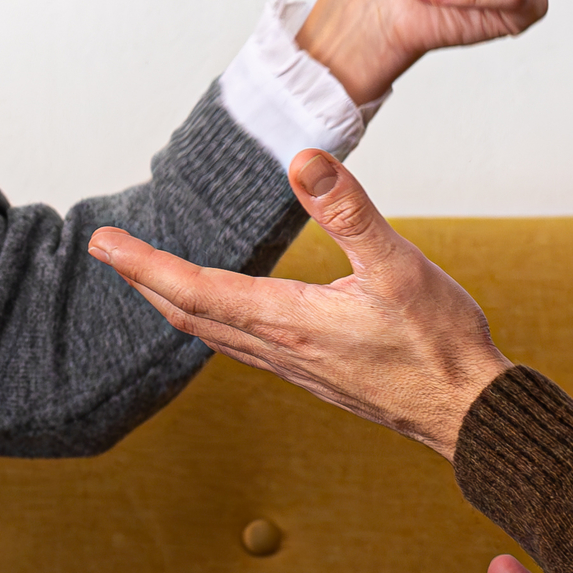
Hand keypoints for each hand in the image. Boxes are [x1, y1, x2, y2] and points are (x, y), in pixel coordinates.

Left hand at [90, 151, 509, 455]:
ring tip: (144, 273)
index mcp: (291, 321)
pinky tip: (215, 311)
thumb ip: (350, 211)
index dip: (144, 263)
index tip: (104, 242)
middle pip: (188, 314)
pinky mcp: (309, 373)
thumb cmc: (441, 342)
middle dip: (142, 280)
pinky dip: (207, 320)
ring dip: (170, 301)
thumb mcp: (400, 266)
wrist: (467, 412)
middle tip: (107, 248)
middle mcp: (280, 349)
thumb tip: (303, 160)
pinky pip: (238, 345)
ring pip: (209, 333)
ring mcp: (292, 366)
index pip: (196, 289)